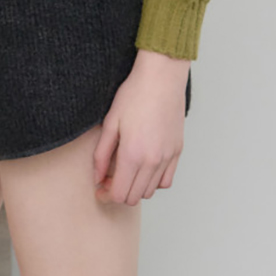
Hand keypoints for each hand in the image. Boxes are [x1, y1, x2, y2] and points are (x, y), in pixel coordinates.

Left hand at [92, 49, 189, 205]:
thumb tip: (97, 178)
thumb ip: (102, 155)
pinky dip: (154, 181)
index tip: (100, 188)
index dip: (107, 195)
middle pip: (134, 197)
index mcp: (132, 155)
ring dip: (136, 187)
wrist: (161, 78)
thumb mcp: (110, 123)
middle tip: (110, 179)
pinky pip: (166, 180)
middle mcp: (152, 161)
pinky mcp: (177, 150)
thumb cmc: (134, 95)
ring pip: (151, 191)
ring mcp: (167, 157)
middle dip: (119, 192)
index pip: (120, 194)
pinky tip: (145, 168)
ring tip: (127, 171)